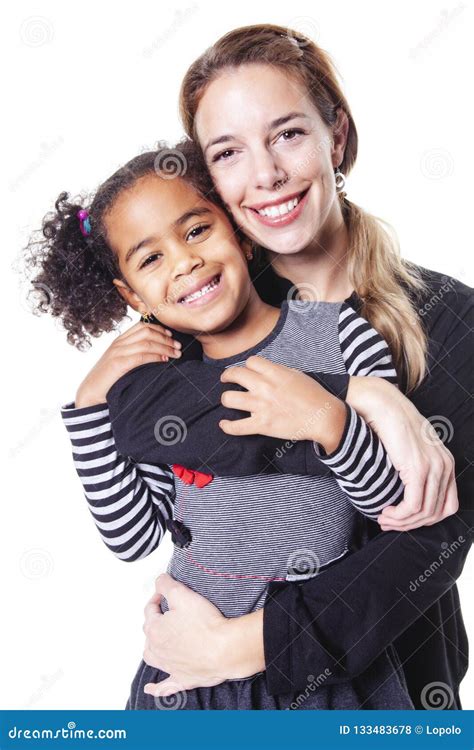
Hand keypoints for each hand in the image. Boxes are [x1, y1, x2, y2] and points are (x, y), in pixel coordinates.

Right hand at [75, 321, 181, 406]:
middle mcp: (118, 343)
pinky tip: (165, 360)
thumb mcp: (121, 363)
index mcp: (119, 340)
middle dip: (166, 337)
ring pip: (147, 342)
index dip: (160, 329)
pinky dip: (156, 356)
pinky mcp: (118, 363)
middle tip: (178, 346)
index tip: (172, 336)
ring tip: (176, 353)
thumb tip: (159, 355)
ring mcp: (117, 352)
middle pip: (147, 331)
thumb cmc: (109, 381)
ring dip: (165, 346)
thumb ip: (135, 356)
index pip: (142, 326)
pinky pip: (141, 355)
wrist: (90, 394)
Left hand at [142, 574, 230, 696]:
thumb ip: (167, 584)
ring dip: (152, 648)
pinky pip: (165, 686)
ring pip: (152, 657)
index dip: (157, 598)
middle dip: (156, 620)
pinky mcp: (182, 679)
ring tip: (157, 642)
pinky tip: (151, 689)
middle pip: (149, 633)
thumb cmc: (205, 624)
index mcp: (155, 630)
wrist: (225, 649)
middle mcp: (158, 650)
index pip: (150, 610)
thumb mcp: (183, 594)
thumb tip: (159, 580)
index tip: (164, 593)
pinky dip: (157, 688)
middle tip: (168, 611)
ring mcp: (169, 667)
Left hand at [219, 356, 346, 452]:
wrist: (323, 417)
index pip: (250, 362)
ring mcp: (261, 406)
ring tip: (227, 400)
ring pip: (229, 399)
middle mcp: (264, 387)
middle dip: (227, 376)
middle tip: (226, 379)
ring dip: (226, 399)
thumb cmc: (314, 395)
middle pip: (235, 375)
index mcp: (275, 373)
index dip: (247, 366)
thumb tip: (266, 370)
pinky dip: (228, 426)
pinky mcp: (262, 425)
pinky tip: (224, 424)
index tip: (246, 371)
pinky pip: (237, 427)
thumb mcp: (297, 375)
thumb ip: (279, 371)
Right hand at [347, 377, 457, 530]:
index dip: (424, 519)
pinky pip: (413, 505)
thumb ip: (414, 467)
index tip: (404, 520)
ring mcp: (433, 467)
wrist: (382, 405)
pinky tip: (386, 512)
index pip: (446, 506)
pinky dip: (399, 515)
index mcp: (446, 463)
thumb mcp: (410, 448)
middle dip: (410, 524)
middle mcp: (445, 466)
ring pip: (424, 512)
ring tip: (383, 518)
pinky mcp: (417, 469)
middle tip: (388, 523)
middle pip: (435, 513)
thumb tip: (404, 491)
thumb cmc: (390, 424)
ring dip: (402, 522)